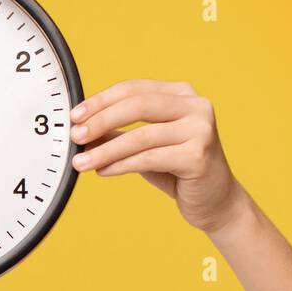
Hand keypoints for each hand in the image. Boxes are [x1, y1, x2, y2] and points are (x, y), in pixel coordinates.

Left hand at [70, 80, 248, 233]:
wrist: (216, 202)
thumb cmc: (178, 171)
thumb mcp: (144, 147)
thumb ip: (118, 133)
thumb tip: (81, 129)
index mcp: (182, 95)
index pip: (134, 88)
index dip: (101, 100)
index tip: (75, 116)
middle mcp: (196, 106)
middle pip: (138, 105)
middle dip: (100, 120)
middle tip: (75, 136)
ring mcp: (201, 129)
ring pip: (141, 136)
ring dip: (105, 150)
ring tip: (81, 163)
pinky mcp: (199, 156)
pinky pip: (149, 158)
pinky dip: (121, 165)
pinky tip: (103, 172)